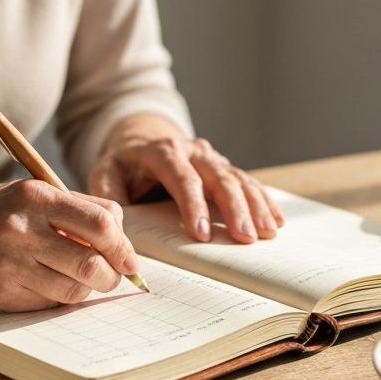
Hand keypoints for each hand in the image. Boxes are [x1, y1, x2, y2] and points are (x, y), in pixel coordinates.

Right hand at [0, 180, 141, 311]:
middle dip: (112, 276)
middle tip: (113, 276)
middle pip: (92, 263)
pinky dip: (58, 297)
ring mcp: (7, 265)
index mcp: (34, 196)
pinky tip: (48, 283)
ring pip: (74, 290)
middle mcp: (20, 230)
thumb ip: (78, 209)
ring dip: (87, 289)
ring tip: (81, 279)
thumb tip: (123, 240)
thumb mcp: (32, 193)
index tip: (129, 259)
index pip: (100, 223)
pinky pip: (48, 303)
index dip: (123, 246)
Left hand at [87, 115, 284, 242]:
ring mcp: (211, 158)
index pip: (181, 177)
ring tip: (267, 232)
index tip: (200, 233)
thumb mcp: (104, 174)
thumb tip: (118, 223)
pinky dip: (263, 200)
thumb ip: (108, 194)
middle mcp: (192, 150)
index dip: (192, 205)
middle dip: (234, 208)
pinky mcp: (223, 168)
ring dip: (255, 206)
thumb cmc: (123, 165)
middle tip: (245, 238)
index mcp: (162, 151)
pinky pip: (247, 182)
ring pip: (238, 179)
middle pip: (218, 177)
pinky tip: (276, 220)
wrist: (141, 142)